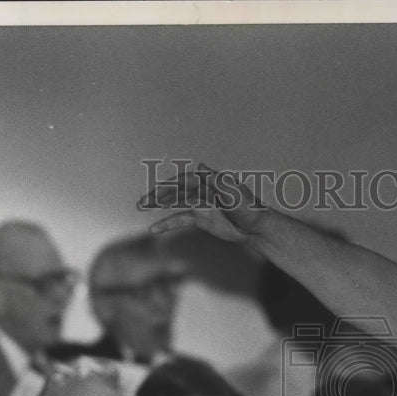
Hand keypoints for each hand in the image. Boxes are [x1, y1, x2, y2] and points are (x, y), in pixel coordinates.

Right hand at [137, 163, 265, 239]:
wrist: (256, 226)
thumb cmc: (248, 207)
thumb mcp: (233, 193)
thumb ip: (216, 181)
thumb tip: (201, 166)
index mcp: (208, 180)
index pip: (185, 180)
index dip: (171, 186)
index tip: (158, 192)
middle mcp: (201, 189)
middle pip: (175, 190)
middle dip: (158, 194)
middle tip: (142, 201)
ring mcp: (199, 204)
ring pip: (174, 202)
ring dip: (157, 204)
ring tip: (140, 205)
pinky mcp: (200, 218)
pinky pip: (180, 219)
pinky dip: (167, 223)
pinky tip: (154, 228)